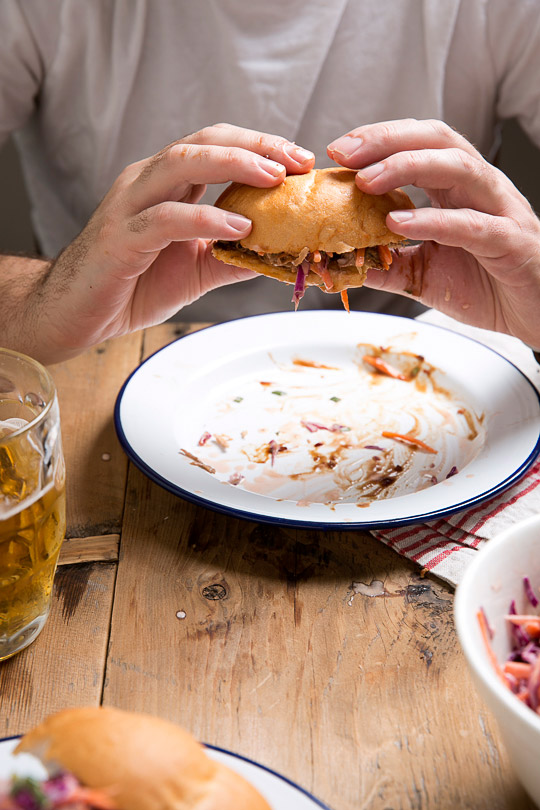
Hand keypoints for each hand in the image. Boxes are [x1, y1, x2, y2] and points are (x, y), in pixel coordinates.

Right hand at [33, 124, 313, 361]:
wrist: (78, 314)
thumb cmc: (133, 285)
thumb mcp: (197, 269)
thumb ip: (235, 259)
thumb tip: (282, 257)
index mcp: (165, 184)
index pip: (215, 145)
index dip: (259, 146)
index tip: (301, 160)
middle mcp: (146, 183)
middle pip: (202, 142)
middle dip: (255, 145)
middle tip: (297, 161)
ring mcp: (130, 206)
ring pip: (180, 164)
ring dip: (232, 165)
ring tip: (274, 179)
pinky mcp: (121, 239)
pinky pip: (165, 218)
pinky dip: (205, 218)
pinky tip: (238, 226)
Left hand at [328, 119, 539, 348]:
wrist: (536, 314)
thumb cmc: (489, 286)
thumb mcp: (425, 275)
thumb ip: (388, 265)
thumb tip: (345, 264)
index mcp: (459, 190)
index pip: (419, 144)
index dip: (379, 140)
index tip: (338, 152)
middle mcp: (480, 189)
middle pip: (437, 140)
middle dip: (386, 140)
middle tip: (344, 154)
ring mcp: (499, 211)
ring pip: (458, 167)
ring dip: (407, 167)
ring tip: (366, 181)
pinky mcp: (510, 242)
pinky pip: (472, 224)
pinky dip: (433, 220)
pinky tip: (399, 222)